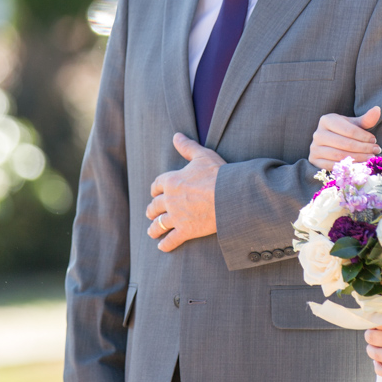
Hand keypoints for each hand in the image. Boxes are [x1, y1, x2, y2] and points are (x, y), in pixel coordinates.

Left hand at [146, 133, 225, 250]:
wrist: (230, 195)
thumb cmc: (218, 173)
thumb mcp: (202, 155)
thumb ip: (187, 147)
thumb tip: (176, 135)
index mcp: (172, 180)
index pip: (157, 185)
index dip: (155, 189)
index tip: (155, 192)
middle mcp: (170, 199)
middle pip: (154, 206)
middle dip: (152, 209)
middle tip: (151, 213)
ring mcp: (176, 216)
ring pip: (158, 224)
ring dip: (154, 228)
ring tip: (152, 232)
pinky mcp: (186, 231)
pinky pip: (170, 240)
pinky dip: (165, 244)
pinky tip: (162, 246)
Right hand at [308, 106, 381, 170]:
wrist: (329, 143)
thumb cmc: (344, 132)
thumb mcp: (354, 124)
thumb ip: (366, 119)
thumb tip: (377, 109)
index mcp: (326, 120)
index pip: (349, 130)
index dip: (364, 136)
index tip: (375, 140)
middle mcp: (318, 133)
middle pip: (345, 143)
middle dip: (363, 148)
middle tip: (375, 151)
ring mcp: (314, 147)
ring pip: (339, 155)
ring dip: (358, 158)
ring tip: (370, 158)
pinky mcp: (314, 160)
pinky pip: (332, 166)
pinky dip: (347, 167)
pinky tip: (359, 166)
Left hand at [365, 312, 381, 376]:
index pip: (378, 321)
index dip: (373, 321)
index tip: (373, 322)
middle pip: (373, 337)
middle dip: (369, 335)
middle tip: (372, 335)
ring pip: (377, 355)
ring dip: (371, 350)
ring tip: (374, 348)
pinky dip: (379, 369)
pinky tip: (378, 363)